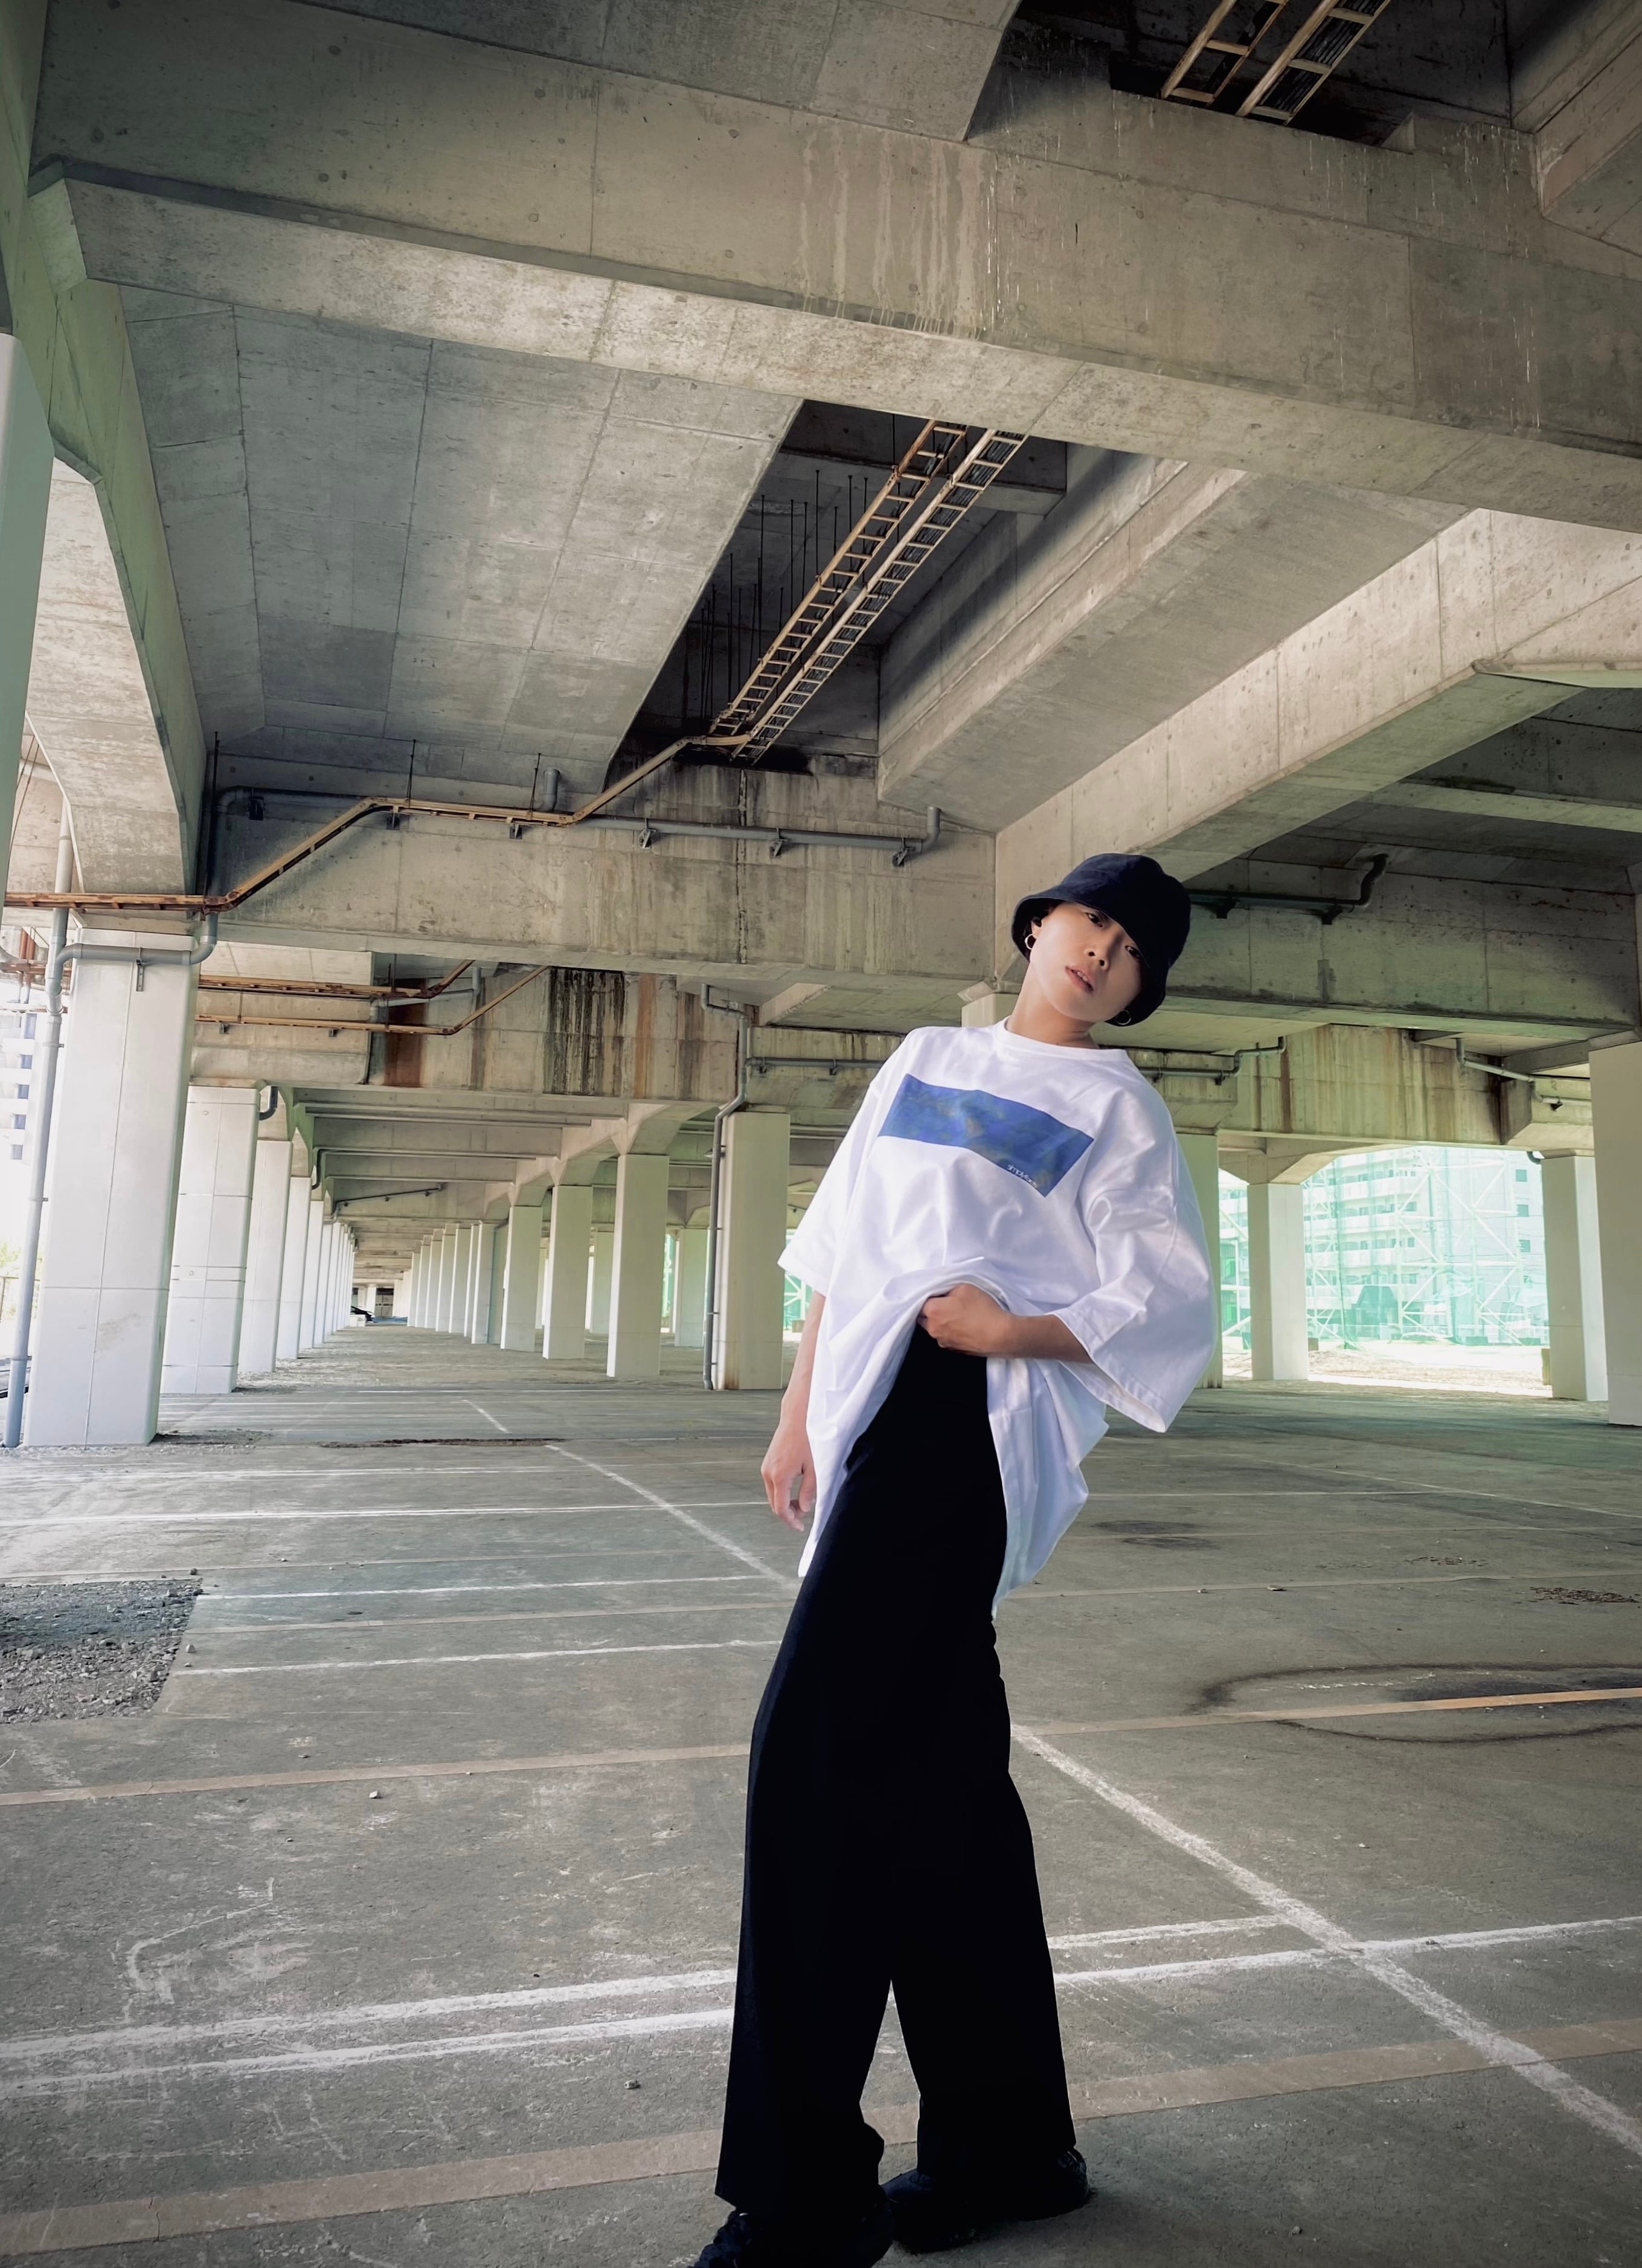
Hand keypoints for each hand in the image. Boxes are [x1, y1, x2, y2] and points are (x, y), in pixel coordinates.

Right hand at [761, 1416, 816, 1531]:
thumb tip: (805, 1507)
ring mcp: (766, 1466)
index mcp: (779, 1476)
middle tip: (803, 1516)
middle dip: (788, 1513)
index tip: (800, 1526)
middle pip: (774, 1503)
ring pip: (772, 1494)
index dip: (791, 1520)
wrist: (798, 1416)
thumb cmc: (808, 1437)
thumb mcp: (815, 1468)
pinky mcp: (768, 1461)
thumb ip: (809, 1491)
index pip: (781, 1508)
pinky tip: (795, 1489)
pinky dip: (782, 1491)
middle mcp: (768, 1472)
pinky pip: (772, 1483)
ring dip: (785, 1502)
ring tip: (802, 1502)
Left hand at [919, 1283, 1012, 1355]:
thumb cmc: (982, 1309)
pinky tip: (965, 1326)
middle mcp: (932, 1329)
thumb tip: (941, 1295)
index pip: (922, 1300)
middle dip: (933, 1309)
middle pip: (925, 1316)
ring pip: (935, 1328)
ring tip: (960, 1316)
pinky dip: (951, 1331)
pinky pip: (946, 1336)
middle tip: (949, 1303)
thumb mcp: (964, 1287)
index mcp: (932, 1312)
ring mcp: (942, 1342)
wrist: (1000, 1335)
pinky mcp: (953, 1350)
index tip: (943, 1293)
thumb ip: (947, 1289)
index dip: (932, 1295)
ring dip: (942, 1321)